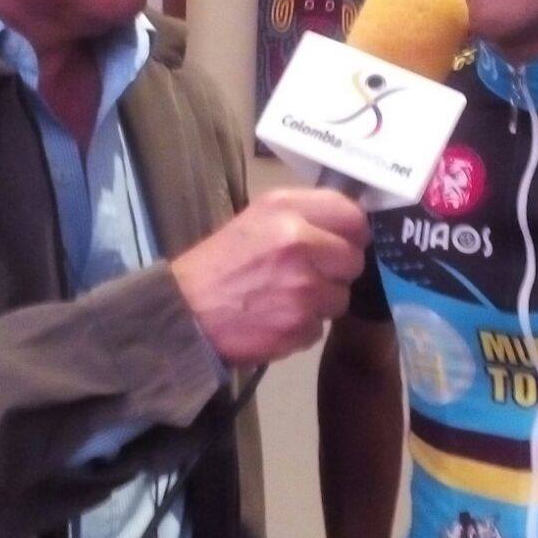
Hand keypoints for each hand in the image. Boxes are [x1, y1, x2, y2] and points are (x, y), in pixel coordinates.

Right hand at [170, 188, 369, 366]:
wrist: (183, 312)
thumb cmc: (220, 264)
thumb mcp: (258, 219)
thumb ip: (303, 217)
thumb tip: (347, 225)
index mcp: (287, 209)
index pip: (353, 216)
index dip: (352, 233)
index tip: (341, 242)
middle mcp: (300, 243)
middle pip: (354, 259)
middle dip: (336, 270)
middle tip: (307, 274)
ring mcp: (303, 287)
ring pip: (341, 297)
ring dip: (320, 303)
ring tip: (285, 299)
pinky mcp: (300, 325)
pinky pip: (321, 328)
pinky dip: (302, 328)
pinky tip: (276, 319)